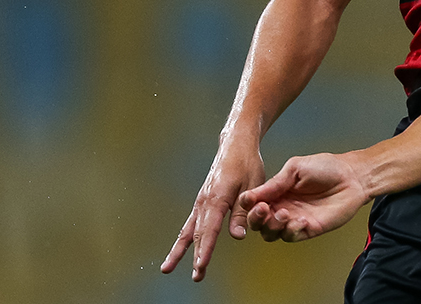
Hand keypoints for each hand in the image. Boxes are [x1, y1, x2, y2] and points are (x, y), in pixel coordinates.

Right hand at [161, 141, 264, 280]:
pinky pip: (191, 223)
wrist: (235, 144)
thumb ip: (242, 212)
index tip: (201, 265)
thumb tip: (237, 236)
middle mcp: (205, 201)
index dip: (206, 248)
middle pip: (198, 233)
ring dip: (180, 250)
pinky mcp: (202, 201)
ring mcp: (201, 202)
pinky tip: (180, 250)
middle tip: (196, 276)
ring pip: (188, 230)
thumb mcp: (252, 186)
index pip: (211, 228)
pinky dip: (185, 238)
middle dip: (196, 255)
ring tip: (167, 269)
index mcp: (217, 197)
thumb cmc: (247, 163)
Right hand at [238, 153, 369, 242]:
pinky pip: (292, 236)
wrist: (351, 176)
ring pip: (272, 233)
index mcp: (276, 192)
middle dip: (256, 219)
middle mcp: (282, 207)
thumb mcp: (296, 168)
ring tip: (284, 213)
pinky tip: (301, 220)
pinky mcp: (308, 229)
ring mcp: (294, 220)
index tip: (249, 200)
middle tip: (263, 210)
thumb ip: (275, 182)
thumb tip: (251, 194)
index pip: (254, 203)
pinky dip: (292, 230)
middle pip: (258, 223)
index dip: (248, 204)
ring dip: (273, 226)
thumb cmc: (325, 167)